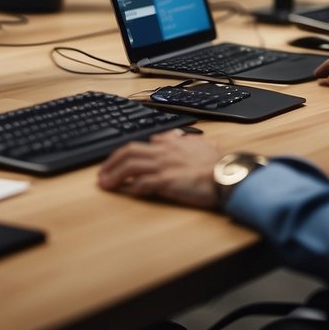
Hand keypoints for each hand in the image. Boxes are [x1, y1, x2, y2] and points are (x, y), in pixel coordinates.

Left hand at [97, 130, 222, 208]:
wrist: (227, 174)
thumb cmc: (217, 164)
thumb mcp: (202, 144)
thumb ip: (185, 139)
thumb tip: (173, 136)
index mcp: (170, 144)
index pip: (139, 144)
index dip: (122, 154)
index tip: (114, 162)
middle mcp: (163, 152)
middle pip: (128, 152)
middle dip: (110, 162)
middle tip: (101, 174)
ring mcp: (164, 166)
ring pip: (130, 166)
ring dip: (114, 175)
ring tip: (104, 185)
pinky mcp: (167, 181)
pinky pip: (144, 183)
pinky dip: (133, 188)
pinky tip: (128, 193)